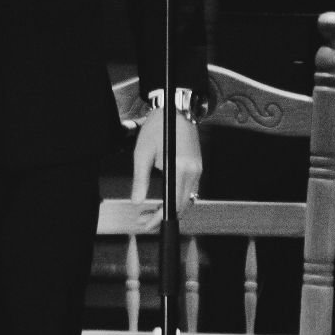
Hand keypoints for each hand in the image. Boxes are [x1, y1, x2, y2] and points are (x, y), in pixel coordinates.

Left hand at [131, 99, 202, 213]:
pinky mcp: (198, 167)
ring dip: (169, 209)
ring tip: (148, 212)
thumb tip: (136, 201)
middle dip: (162, 217)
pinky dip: (176, 199)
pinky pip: (189, 190)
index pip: (173, 203)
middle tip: (143, 221)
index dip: (160, 217)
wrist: (175, 110)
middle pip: (182, 206)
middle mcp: (194, 171)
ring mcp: (198, 169)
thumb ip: (140, 180)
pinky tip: (162, 200)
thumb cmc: (157, 128)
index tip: (147, 224)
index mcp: (180, 168)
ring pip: (187, 200)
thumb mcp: (142, 153)